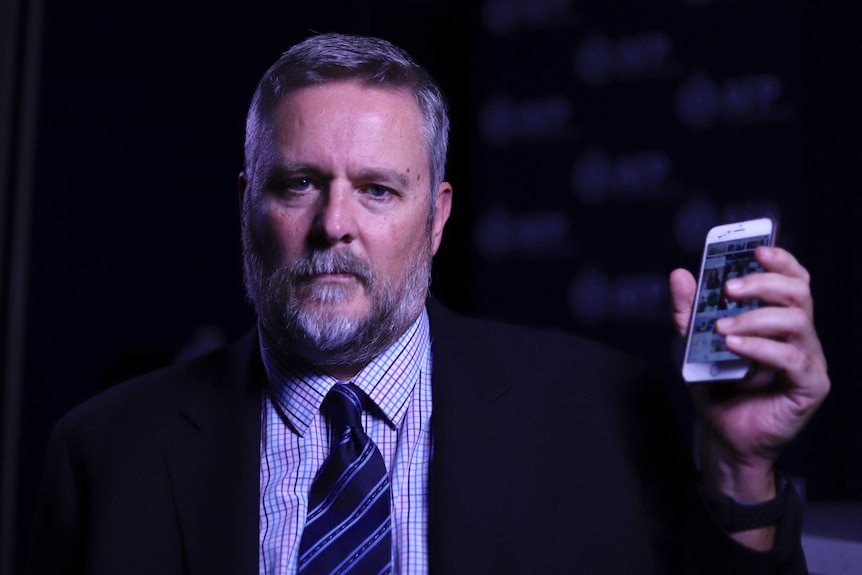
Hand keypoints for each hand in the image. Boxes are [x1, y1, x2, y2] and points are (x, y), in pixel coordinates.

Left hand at [669, 247, 828, 500]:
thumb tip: (679, 274)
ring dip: (754, 317)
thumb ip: (688, 311)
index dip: (779, 260)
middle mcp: (799, 335)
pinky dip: (760, 347)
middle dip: (762, 282)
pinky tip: (733, 346)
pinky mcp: (809, 386)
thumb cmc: (717, 388)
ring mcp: (808, 359)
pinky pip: (792, 357)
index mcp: (777, 320)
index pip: (792, 279)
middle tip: (729, 288)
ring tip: (721, 329)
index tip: (756, 250)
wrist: (723, 437)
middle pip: (798, 291)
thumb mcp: (693, 344)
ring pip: (796, 320)